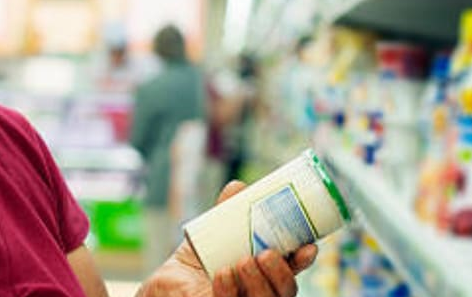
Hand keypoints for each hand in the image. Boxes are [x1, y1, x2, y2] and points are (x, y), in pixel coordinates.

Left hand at [138, 181, 318, 296]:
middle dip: (281, 274)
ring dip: (258, 283)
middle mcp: (258, 294)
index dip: (302, 261)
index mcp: (262, 276)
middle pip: (285, 293)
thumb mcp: (208, 237)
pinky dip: (229, 291)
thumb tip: (237, 187)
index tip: (309, 246)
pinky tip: (222, 275)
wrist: (162, 289)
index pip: (291, 272)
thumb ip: (224, 215)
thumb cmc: (190, 267)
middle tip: (266, 254)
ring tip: (242, 262)